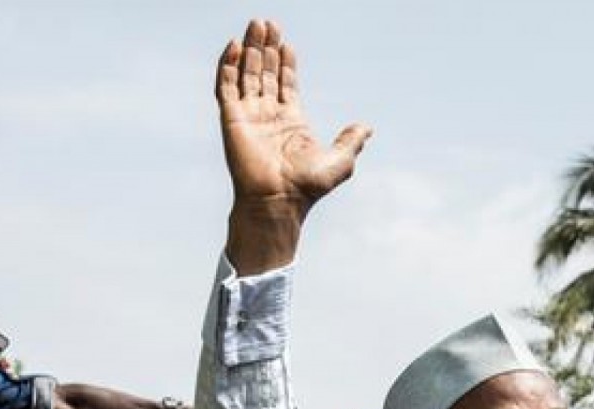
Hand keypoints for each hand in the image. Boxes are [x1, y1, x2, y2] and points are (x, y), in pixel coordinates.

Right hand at [218, 20, 370, 248]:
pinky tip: (235, 46)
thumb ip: (351, 141)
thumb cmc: (308, 187)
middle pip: (265, 73)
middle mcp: (268, 116)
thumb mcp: (341, 161)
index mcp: (291, 121)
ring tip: (255, 24)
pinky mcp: (231, 119)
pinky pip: (226, 87)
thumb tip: (367, 128)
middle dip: (266, 48)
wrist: (279, 200)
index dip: (285, 63)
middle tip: (267, 23)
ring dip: (250, 50)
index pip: (285, 84)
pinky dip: (228, 66)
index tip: (287, 43)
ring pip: (246, 74)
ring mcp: (248, 116)